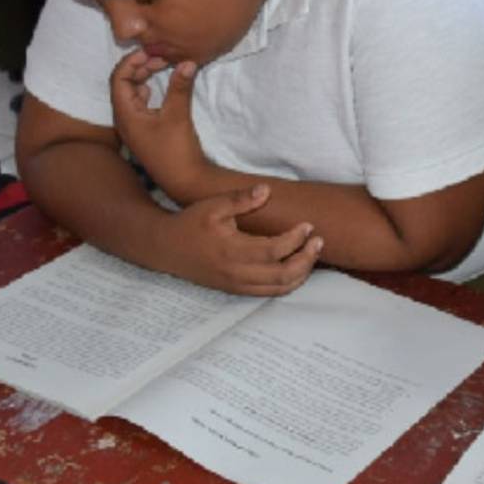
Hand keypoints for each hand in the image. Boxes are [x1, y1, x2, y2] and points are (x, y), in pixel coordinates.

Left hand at [110, 50, 210, 200]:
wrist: (185, 181)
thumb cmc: (176, 150)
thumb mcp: (178, 115)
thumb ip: (180, 86)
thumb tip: (187, 61)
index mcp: (124, 114)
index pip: (118, 79)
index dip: (131, 61)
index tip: (150, 51)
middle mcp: (124, 119)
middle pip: (123, 84)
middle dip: (139, 67)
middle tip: (160, 57)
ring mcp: (133, 126)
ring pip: (131, 94)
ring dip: (143, 77)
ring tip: (160, 66)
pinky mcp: (144, 131)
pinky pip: (138, 103)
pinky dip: (147, 90)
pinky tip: (156, 86)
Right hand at [158, 185, 321, 295]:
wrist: (166, 248)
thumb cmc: (191, 222)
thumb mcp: (213, 205)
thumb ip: (241, 199)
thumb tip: (266, 190)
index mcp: (231, 250)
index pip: (274, 250)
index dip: (296, 239)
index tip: (308, 226)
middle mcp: (236, 272)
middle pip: (282, 274)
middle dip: (306, 259)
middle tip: (318, 242)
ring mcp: (236, 284)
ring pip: (278, 288)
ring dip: (300, 274)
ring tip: (312, 254)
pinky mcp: (235, 289)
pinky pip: (268, 293)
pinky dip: (287, 283)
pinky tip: (296, 268)